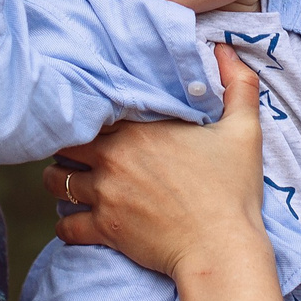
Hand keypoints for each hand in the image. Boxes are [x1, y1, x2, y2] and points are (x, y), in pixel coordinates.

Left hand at [51, 46, 267, 279]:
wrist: (222, 250)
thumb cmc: (233, 191)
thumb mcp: (244, 131)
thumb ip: (238, 85)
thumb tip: (225, 49)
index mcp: (139, 129)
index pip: (93, 108)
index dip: (89, 111)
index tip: (94, 117)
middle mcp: (113, 158)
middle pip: (64, 143)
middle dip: (67, 145)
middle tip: (79, 150)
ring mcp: (104, 195)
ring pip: (55, 182)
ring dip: (60, 180)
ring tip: (71, 181)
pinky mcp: (104, 230)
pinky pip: (65, 227)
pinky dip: (66, 224)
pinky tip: (75, 221)